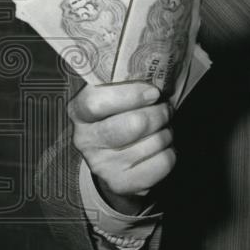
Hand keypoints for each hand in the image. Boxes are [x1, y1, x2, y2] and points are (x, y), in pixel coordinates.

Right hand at [68, 82, 175, 213]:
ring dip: (166, 132)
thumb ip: (126, 82)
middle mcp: (85, 140)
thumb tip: (154, 66)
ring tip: (161, 129)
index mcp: (79, 112)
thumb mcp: (118, 97)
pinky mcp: (121, 184)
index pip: (96, 101)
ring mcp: (102, 166)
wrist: (119, 164)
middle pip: (133, 124)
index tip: (153, 92)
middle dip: (159, 114)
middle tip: (164, 109)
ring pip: (154, 142)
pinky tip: (161, 149)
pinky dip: (170, 152)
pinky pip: (163, 162)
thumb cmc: (122, 118)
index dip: (131, 95)